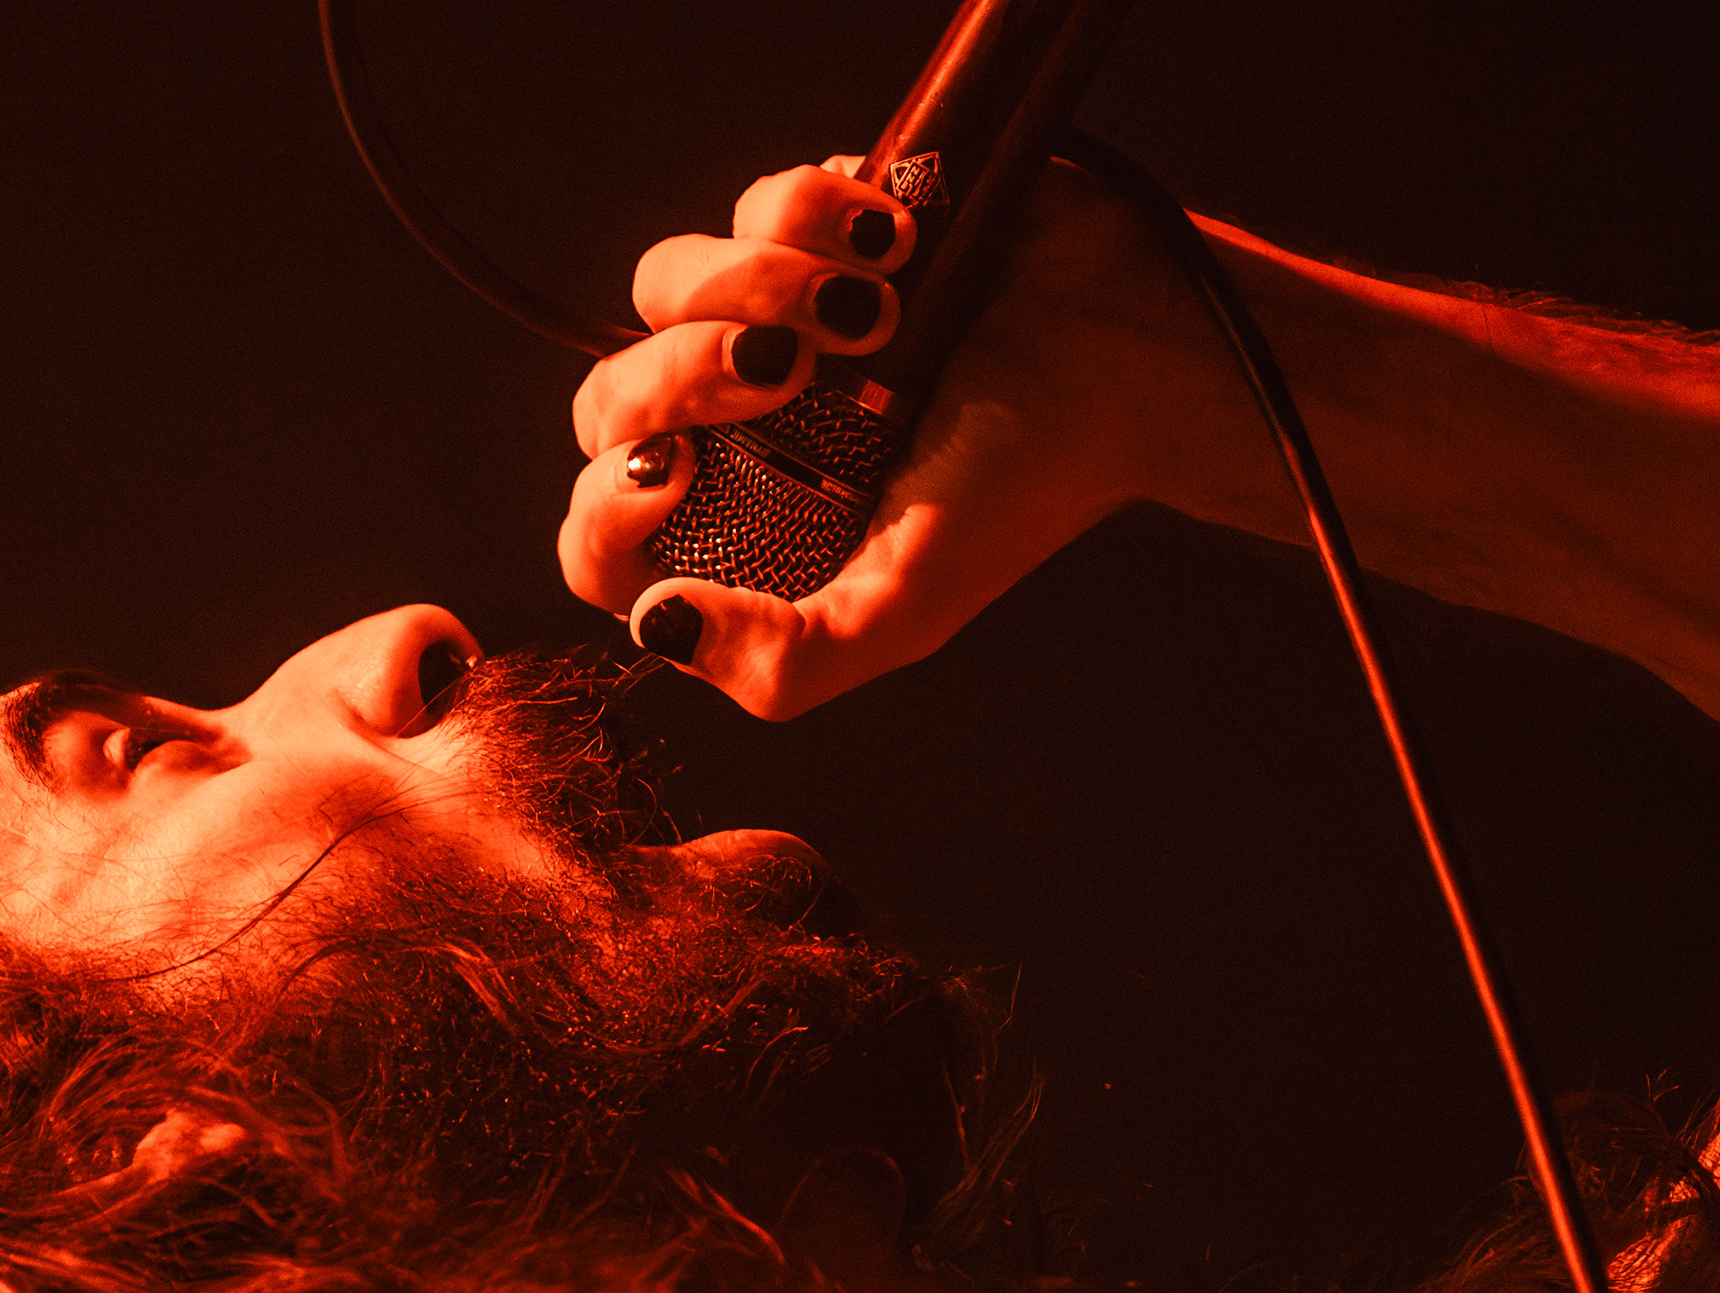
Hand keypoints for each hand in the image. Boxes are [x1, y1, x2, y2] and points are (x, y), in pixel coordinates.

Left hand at [558, 157, 1233, 718]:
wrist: (1121, 353)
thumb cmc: (1020, 489)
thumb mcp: (902, 611)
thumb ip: (780, 662)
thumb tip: (657, 624)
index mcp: (736, 536)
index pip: (597, 542)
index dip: (602, 509)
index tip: (670, 472)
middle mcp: (733, 433)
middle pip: (606, 399)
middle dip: (680, 377)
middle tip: (783, 378)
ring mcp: (766, 320)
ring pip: (662, 285)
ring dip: (753, 288)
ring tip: (866, 314)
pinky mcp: (812, 226)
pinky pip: (753, 204)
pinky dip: (815, 217)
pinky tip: (895, 249)